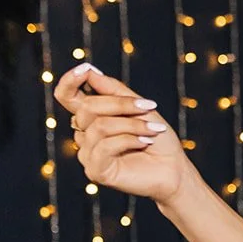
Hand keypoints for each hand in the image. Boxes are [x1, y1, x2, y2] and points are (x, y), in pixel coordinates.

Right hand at [54, 61, 190, 202]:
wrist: (175, 169)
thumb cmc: (159, 138)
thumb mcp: (139, 107)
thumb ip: (113, 90)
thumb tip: (89, 70)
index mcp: (91, 118)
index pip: (67, 97)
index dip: (70, 81)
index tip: (85, 69)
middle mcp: (85, 135)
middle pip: (86, 108)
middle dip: (120, 104)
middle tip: (148, 107)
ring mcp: (88, 155)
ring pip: (98, 127)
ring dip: (131, 125)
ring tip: (153, 129)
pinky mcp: (96, 171)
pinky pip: (104, 147)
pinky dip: (129, 140)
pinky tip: (145, 143)